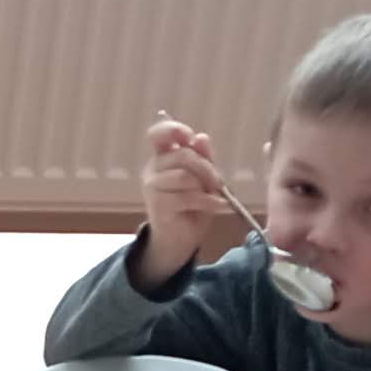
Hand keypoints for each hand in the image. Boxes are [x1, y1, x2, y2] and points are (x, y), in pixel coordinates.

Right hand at [134, 116, 242, 284]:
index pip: (159, 133)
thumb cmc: (191, 207)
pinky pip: (187, 196)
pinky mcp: (158, 205)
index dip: (174, 130)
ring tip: (214, 196)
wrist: (179, 240)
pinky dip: (207, 202)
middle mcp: (153, 169)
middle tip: (218, 182)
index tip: (191, 138)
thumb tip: (201, 138)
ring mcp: (152, 187)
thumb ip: (203, 158)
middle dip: (206, 167)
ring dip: (205, 186)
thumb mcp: (203, 179)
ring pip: (184, 176)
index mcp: (162, 157)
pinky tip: (217, 206)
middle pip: (182, 155)